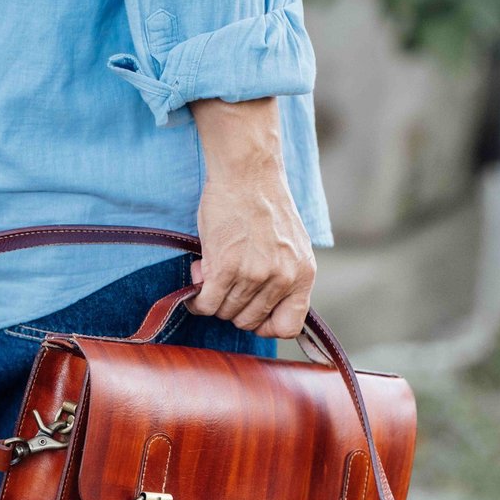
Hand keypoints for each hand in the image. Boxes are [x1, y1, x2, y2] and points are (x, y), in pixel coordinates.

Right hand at [186, 97, 316, 339]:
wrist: (248, 173)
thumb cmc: (264, 205)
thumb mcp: (290, 246)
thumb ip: (283, 277)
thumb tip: (260, 309)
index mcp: (302, 274)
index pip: (288, 326)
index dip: (265, 325)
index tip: (250, 311)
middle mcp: (283, 278)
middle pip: (248, 321)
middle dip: (232, 307)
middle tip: (224, 282)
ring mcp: (255, 274)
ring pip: (225, 312)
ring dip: (212, 298)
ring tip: (210, 272)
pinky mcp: (227, 267)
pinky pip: (207, 303)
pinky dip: (197, 300)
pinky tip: (197, 283)